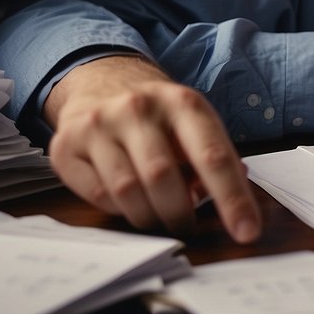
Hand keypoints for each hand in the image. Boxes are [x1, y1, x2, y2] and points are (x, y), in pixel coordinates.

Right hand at [44, 55, 261, 242]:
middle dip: (180, 214)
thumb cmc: (159, 116)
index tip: (247, 232)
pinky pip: (98, 196)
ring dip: (150, 216)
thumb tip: (234, 203)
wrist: (101, 82)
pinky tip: (128, 200)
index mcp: (182, 102)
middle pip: (163, 178)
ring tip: (159, 215)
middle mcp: (138, 108)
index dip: (232, 198)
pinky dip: (119, 210)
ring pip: (128, 191)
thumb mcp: (194, 124)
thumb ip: (216, 160)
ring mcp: (98, 123)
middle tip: (186, 225)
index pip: (212, 156)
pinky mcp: (66, 144)